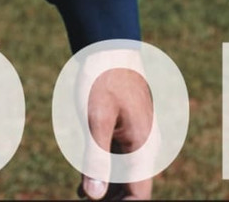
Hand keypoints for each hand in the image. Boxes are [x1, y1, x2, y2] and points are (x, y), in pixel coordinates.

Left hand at [78, 66, 153, 199]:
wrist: (107, 43)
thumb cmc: (102, 77)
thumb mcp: (95, 118)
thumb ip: (95, 159)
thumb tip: (94, 197)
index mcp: (144, 147)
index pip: (139, 196)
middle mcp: (145, 145)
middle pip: (132, 188)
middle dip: (113, 200)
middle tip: (87, 201)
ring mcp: (137, 136)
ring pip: (124, 174)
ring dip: (107, 189)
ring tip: (82, 197)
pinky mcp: (126, 127)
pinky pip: (118, 158)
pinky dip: (104, 171)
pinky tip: (84, 182)